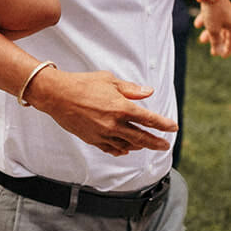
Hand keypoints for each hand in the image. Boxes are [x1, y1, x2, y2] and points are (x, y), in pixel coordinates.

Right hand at [28, 67, 174, 156]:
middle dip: (156, 142)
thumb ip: (131, 89)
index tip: (173, 128)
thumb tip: (149, 92)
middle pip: (142, 137)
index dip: (164, 124)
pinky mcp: (93, 140)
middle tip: (165, 145)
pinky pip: (111, 149)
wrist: (57, 95)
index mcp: (121, 107)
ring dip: (139, 146)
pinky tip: (125, 150)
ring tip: (145, 144)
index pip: (149, 119)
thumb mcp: (109, 80)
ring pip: (127, 145)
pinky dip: (121, 150)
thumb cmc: (83, 84)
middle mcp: (115, 124)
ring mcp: (103, 134)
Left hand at [193, 0, 230, 56]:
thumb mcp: (213, 29)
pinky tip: (197, 24)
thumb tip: (217, 51)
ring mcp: (226, 12)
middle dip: (217, 43)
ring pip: (218, 26)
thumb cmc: (214, 11)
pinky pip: (213, 17)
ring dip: (210, 33)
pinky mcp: (218, 6)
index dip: (226, 50)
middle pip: (225, 35)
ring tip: (201, 39)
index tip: (221, 57)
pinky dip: (207, 22)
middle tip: (212, 52)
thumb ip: (215, 41)